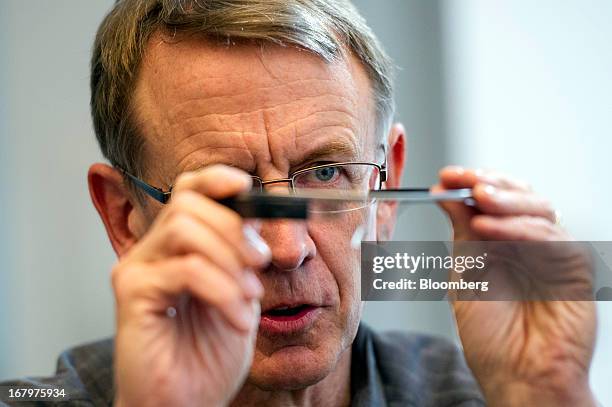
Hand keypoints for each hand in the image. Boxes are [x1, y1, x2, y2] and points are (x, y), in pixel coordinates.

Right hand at [112, 165, 270, 406]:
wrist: (185, 403)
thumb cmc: (207, 354)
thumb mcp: (238, 294)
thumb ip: (240, 256)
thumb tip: (255, 218)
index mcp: (177, 247)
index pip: (188, 192)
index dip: (216, 180)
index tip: (247, 188)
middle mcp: (152, 251)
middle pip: (188, 204)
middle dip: (234, 229)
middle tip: (260, 262)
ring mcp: (138, 269)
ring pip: (185, 229)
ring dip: (229, 259)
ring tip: (249, 294)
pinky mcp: (132, 293)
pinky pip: (185, 270)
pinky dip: (222, 290)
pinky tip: (238, 319)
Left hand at [433, 166, 596, 406]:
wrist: (514, 376)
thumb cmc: (489, 335)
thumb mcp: (465, 272)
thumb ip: (461, 232)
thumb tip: (447, 192)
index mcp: (503, 242)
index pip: (493, 200)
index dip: (471, 183)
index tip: (446, 175)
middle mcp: (529, 244)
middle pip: (519, 197)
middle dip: (489, 183)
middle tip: (462, 178)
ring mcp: (553, 254)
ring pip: (538, 209)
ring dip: (504, 200)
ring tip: (476, 197)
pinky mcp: (574, 268)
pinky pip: (550, 237)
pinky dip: (517, 228)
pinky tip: (487, 227)